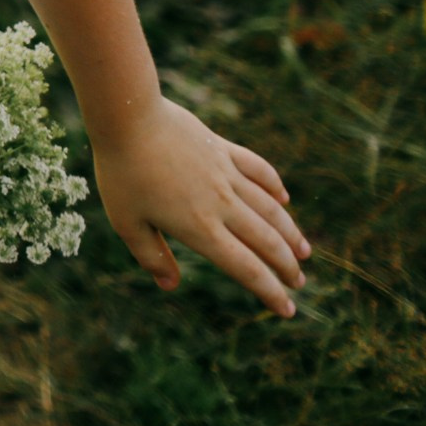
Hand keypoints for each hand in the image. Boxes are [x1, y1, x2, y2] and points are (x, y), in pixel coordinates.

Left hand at [94, 97, 309, 315]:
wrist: (128, 116)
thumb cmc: (121, 172)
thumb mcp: (127, 222)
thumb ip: (151, 256)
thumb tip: (171, 285)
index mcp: (200, 228)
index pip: (246, 269)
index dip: (270, 291)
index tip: (287, 309)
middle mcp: (221, 204)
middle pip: (266, 241)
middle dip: (287, 266)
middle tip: (299, 281)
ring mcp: (225, 174)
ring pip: (271, 208)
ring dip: (290, 232)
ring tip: (305, 250)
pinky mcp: (222, 148)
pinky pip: (258, 169)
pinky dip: (274, 185)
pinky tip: (283, 197)